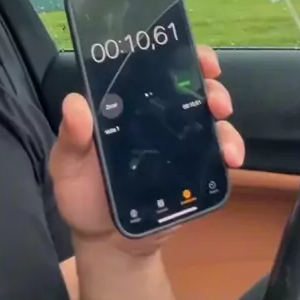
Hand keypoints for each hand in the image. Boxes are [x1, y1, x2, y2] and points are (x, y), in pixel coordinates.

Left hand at [49, 45, 244, 255]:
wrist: (108, 243)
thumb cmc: (83, 194)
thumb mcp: (67, 164)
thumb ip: (71, 137)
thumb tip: (76, 104)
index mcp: (128, 105)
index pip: (157, 68)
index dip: (179, 56)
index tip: (197, 58)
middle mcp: (158, 116)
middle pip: (193, 87)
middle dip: (211, 86)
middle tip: (216, 101)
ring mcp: (180, 141)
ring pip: (211, 117)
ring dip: (224, 120)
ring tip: (224, 134)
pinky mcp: (196, 168)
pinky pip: (219, 152)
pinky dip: (231, 149)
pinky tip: (232, 159)